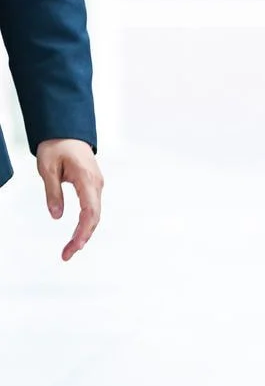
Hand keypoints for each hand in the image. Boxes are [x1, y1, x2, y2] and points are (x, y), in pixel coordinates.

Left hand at [36, 138, 103, 261]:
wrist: (67, 131)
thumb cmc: (57, 145)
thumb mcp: (47, 168)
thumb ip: (53, 193)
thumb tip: (56, 216)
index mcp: (86, 178)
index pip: (90, 211)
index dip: (83, 231)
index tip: (73, 247)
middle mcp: (96, 183)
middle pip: (94, 217)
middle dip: (82, 238)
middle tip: (66, 254)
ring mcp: (97, 185)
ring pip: (95, 215)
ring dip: (84, 233)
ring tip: (69, 249)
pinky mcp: (93, 186)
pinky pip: (93, 209)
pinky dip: (86, 224)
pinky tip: (77, 235)